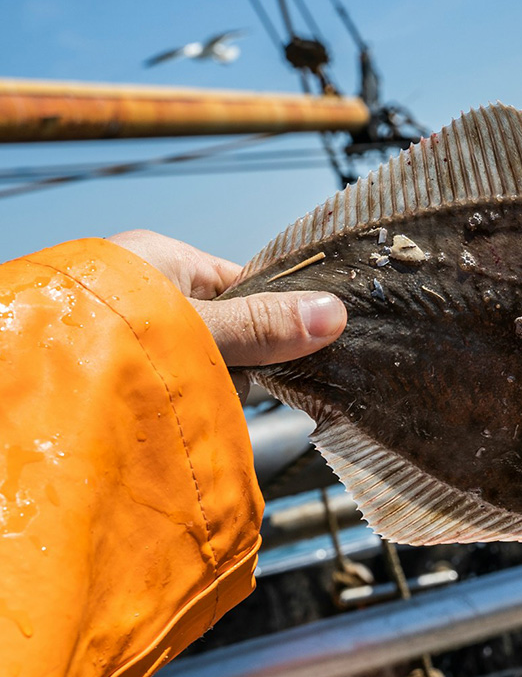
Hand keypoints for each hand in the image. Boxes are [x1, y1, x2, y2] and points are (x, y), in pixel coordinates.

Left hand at [107, 230, 346, 397]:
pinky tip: (164, 416)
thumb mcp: (197, 328)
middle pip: (221, 328)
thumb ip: (262, 327)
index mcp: (163, 259)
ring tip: (178, 405)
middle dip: (228, 364)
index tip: (282, 355)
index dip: (269, 320)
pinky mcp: (103, 365)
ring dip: (196, 387)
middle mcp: (141, 288)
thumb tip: (335, 315)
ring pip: (191, 360)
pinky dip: (167, 400)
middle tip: (219, 386)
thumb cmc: (97, 335)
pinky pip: (160, 380)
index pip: (243, 285)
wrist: (12, 385)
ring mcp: (120, 328)